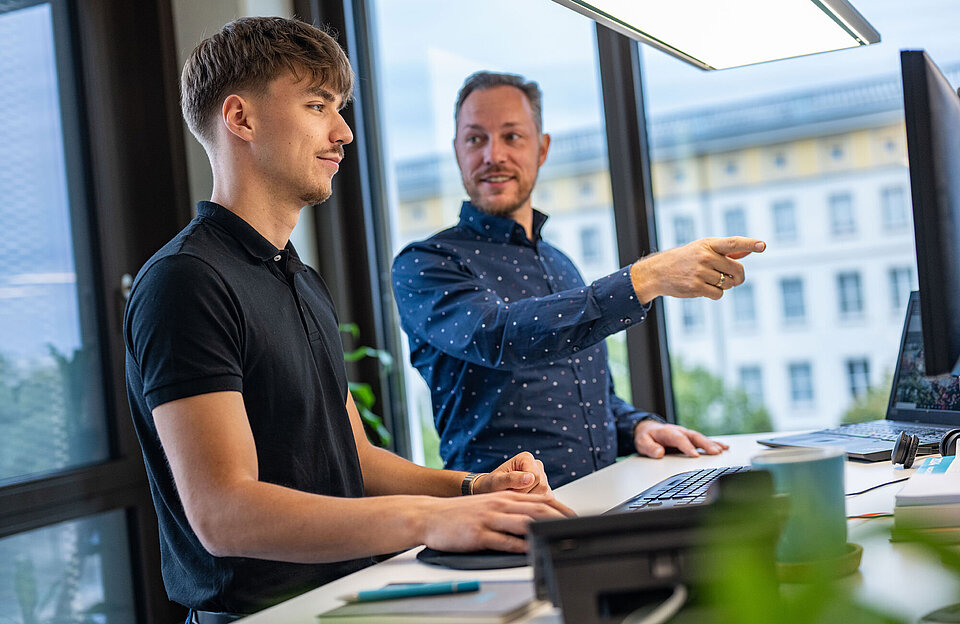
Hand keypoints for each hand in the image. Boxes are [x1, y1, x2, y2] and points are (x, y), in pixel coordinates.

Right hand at [419, 491, 575, 552]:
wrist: (430, 515)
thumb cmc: (459, 513)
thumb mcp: (488, 504)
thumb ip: (510, 507)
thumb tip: (533, 516)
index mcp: (503, 496)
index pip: (539, 498)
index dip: (560, 507)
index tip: (574, 516)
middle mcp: (499, 505)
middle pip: (536, 509)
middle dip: (559, 518)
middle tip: (575, 527)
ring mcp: (489, 519)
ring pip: (523, 522)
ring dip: (544, 529)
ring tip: (559, 536)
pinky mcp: (478, 534)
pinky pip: (503, 540)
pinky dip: (519, 545)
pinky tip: (531, 549)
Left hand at [472, 451, 550, 494]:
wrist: (490, 491)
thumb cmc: (491, 485)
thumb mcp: (496, 482)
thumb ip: (511, 478)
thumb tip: (530, 477)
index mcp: (526, 458)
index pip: (536, 476)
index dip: (523, 488)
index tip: (509, 490)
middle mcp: (537, 466)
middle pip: (542, 486)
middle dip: (526, 495)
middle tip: (511, 495)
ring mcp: (543, 478)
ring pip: (545, 495)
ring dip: (529, 501)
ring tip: (515, 497)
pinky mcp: (545, 490)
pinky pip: (546, 500)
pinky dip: (534, 504)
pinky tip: (522, 501)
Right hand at [630, 236, 765, 302]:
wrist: (658, 272)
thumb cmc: (685, 259)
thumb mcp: (703, 249)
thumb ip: (727, 251)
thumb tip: (749, 251)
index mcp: (708, 244)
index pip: (733, 243)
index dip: (749, 244)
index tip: (763, 245)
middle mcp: (705, 256)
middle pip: (736, 269)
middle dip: (738, 276)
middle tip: (732, 278)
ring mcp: (700, 272)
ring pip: (728, 283)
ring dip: (724, 285)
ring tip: (709, 280)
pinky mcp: (696, 287)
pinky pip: (718, 294)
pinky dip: (715, 294)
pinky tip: (704, 289)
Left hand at [633, 420, 728, 458]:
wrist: (648, 429)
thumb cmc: (646, 437)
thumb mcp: (642, 442)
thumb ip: (650, 448)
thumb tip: (659, 453)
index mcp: (668, 432)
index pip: (679, 439)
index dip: (687, 447)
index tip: (695, 455)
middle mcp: (680, 432)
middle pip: (694, 437)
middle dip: (706, 444)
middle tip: (716, 453)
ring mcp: (686, 435)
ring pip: (701, 438)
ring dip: (712, 444)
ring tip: (723, 451)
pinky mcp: (690, 439)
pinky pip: (703, 441)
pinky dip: (714, 444)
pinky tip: (724, 448)